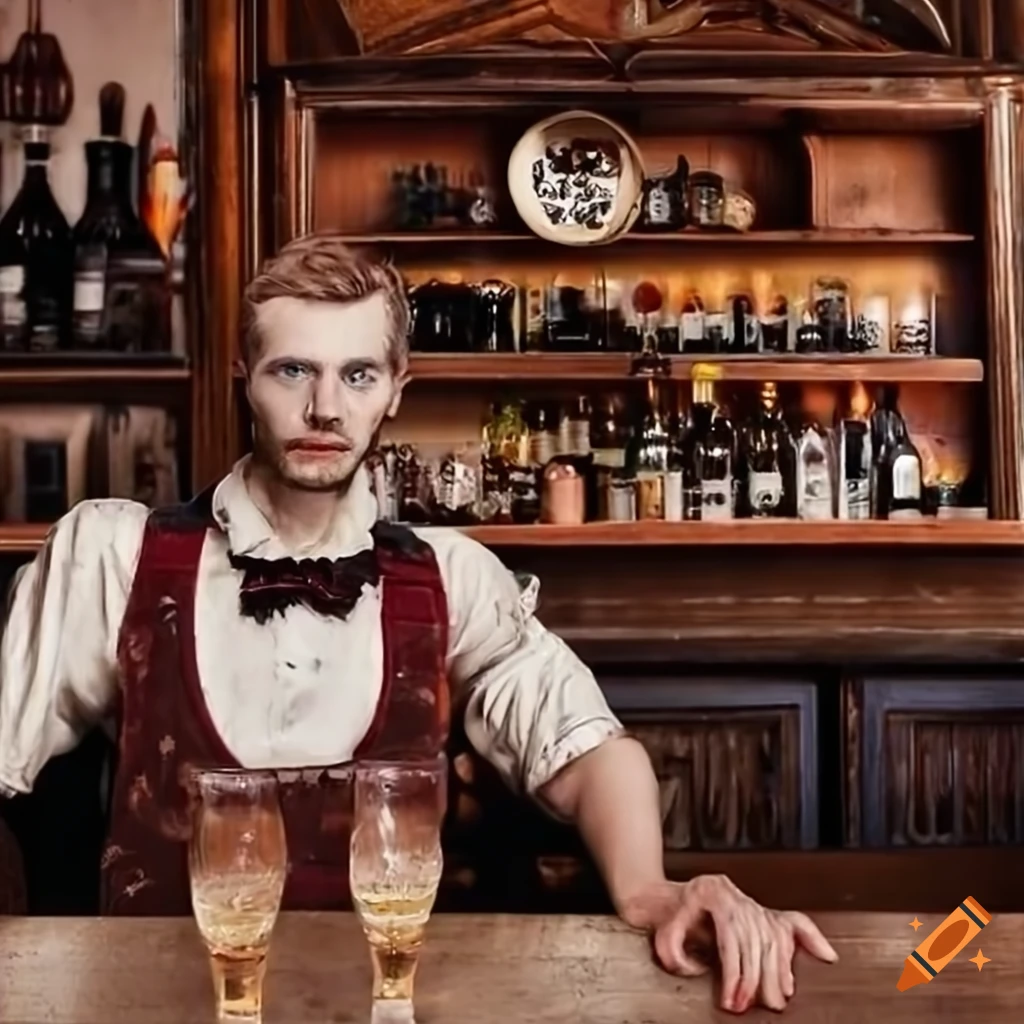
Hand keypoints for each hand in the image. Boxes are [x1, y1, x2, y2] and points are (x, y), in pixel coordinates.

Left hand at [623, 875, 837, 1013]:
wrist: (660, 896)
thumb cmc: (661, 914)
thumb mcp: (659, 931)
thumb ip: (674, 952)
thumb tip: (698, 969)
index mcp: (712, 894)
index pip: (733, 938)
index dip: (736, 973)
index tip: (733, 1001)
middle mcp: (736, 896)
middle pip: (757, 940)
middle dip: (757, 979)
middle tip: (753, 1007)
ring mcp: (750, 902)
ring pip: (774, 937)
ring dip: (779, 971)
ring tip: (777, 999)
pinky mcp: (759, 911)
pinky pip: (791, 921)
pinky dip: (810, 937)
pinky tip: (825, 954)